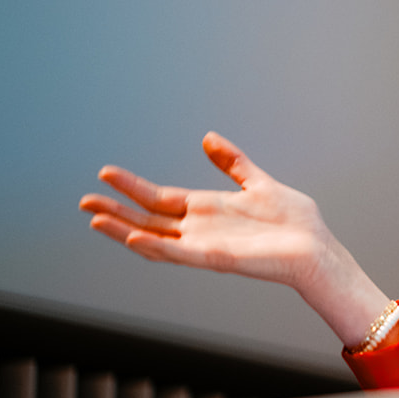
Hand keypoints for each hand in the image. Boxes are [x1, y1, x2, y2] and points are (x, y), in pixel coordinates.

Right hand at [80, 131, 391, 345]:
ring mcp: (204, 245)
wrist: (315, 247)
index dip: (131, 187)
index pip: (158, 198)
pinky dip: (156, 247)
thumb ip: (231, 162)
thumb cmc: (293, 221)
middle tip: (83, 203)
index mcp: (206, 210)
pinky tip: (135, 237)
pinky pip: (180, 254)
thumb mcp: (256, 182)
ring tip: (95, 221)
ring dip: (124, 231)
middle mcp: (199, 229)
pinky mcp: (216, 259)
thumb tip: (208, 138)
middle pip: (146, 219)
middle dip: (114, 212)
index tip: (105, 174)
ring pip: (154, 239)